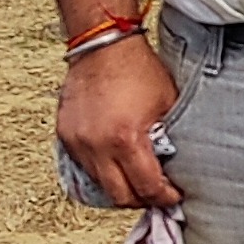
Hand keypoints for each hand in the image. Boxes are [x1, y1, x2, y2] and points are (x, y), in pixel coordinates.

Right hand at [56, 33, 183, 208]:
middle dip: (141, 199)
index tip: (173, 196)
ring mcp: (78, 142)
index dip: (164, 198)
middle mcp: (97, 146)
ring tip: (135, 177)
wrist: (103, 43)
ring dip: (119, 185)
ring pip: (100, 184)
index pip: (147, 188)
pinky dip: (102, 169)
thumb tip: (177, 165)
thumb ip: (170, 139)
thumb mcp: (167, 105)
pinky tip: (115, 159)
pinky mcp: (66, 136)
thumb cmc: (137, 69)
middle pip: (120, 197)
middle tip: (155, 193)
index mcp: (126, 139)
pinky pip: (84, 166)